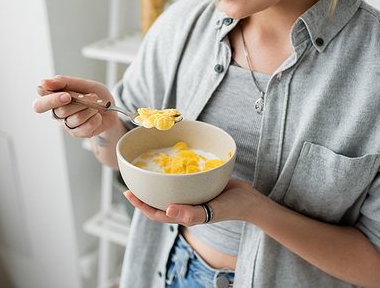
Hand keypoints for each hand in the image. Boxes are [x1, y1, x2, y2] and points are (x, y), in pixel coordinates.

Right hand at [32, 75, 117, 137]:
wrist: (110, 107)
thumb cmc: (95, 95)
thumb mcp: (82, 84)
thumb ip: (63, 82)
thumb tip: (44, 82)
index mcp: (53, 100)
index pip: (39, 105)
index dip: (51, 101)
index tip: (67, 96)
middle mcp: (58, 115)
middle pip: (61, 112)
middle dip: (80, 102)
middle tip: (91, 96)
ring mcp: (68, 125)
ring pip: (76, 119)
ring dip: (90, 109)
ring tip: (95, 106)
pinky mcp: (79, 134)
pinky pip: (87, 127)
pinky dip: (96, 118)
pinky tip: (97, 115)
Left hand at [124, 179, 260, 225]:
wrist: (250, 199)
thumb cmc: (232, 207)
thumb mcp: (213, 211)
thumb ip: (192, 214)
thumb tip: (168, 210)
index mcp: (184, 215)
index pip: (157, 212)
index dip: (141, 205)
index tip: (128, 193)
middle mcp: (185, 205)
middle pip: (159, 201)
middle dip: (144, 193)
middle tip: (131, 179)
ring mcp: (192, 196)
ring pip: (169, 190)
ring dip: (156, 183)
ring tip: (145, 170)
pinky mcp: (199, 185)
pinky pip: (182, 181)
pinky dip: (173, 174)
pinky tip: (169, 163)